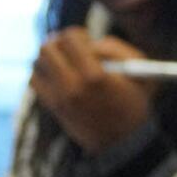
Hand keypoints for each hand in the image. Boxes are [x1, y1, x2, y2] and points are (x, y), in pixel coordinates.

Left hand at [29, 28, 155, 153]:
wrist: (123, 142)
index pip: (69, 39)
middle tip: (70, 47)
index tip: (85, 39)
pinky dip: (42, 73)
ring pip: (38, 63)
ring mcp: (60, 98)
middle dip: (59, 43)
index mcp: (95, 76)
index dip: (76, 34)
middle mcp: (73, 86)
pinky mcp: (53, 107)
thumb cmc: (134, 104)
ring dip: (49, 57)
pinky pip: (35, 80)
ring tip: (64, 61)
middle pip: (47, 49)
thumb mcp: (141, 73)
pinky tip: (57, 75)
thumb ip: (118, 50)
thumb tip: (92, 42)